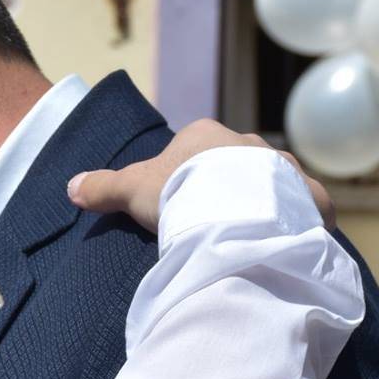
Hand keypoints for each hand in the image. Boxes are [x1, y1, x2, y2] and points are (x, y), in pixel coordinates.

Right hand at [67, 119, 333, 231]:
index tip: (180, 207)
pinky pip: (304, 207)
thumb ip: (102, 186)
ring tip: (248, 237)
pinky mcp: (309, 196)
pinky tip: (285, 242)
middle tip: (213, 225)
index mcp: (206, 136)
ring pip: (270, 185)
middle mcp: (249, 143)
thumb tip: (70, 187)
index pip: (195, 152)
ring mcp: (282, 168)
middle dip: (227, 191)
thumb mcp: (132, 189)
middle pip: (234, 166)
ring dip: (262, 205)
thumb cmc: (179, 193)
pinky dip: (297, 222)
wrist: (232, 213)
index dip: (186, 179)